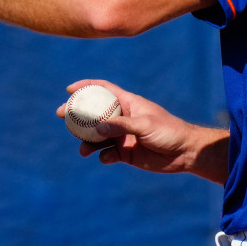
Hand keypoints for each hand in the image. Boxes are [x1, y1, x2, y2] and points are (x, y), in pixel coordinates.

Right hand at [56, 79, 226, 180]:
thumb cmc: (169, 131)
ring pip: (97, 136)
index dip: (87, 87)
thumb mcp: (145, 125)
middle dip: (77, 115)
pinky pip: (107, 154)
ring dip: (87, 142)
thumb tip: (96, 128)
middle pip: (95, 114)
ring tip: (83, 150)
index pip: (105, 89)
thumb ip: (121, 126)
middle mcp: (123, 118)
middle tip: (62, 116)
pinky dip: (103, 156)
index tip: (69, 89)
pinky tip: (107, 159)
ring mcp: (123, 135)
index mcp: (129, 103)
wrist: (184, 152)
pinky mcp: (125, 153)